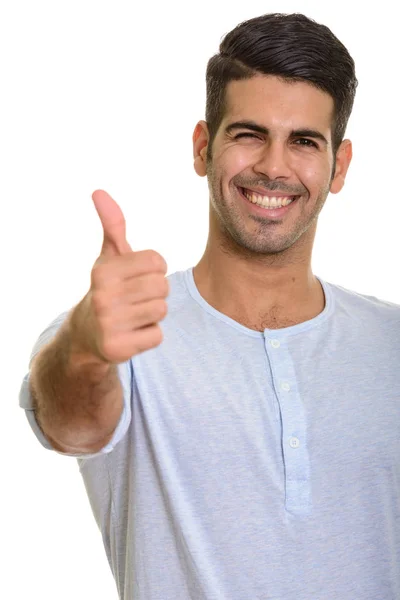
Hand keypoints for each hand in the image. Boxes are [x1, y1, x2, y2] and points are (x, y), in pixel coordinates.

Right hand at [71, 189, 168, 363]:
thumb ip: (112, 225)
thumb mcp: (109, 257)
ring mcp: (109, 324)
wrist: (86, 335)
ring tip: (132, 315)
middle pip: (162, 287)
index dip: (154, 270)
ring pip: (161, 311)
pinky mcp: (117, 348)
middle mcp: (103, 296)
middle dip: (154, 293)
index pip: (157, 262)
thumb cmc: (107, 289)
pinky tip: (131, 333)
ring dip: (152, 314)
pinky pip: (157, 335)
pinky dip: (149, 335)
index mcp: (104, 271)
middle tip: (135, 299)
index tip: (138, 277)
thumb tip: (99, 191)